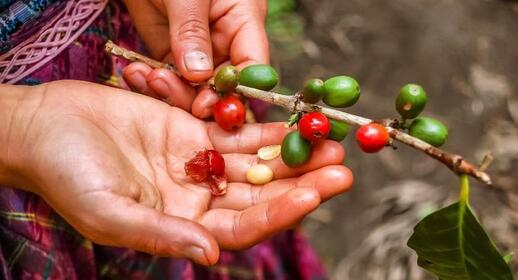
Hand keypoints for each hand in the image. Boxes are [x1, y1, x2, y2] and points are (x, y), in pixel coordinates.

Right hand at [2, 81, 351, 264]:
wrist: (48, 128)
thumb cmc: (67, 176)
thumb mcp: (109, 212)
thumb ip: (160, 234)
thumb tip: (210, 256)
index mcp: (182, 226)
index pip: (241, 226)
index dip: (276, 213)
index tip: (311, 196)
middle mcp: (198, 197)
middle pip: (261, 194)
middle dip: (301, 182)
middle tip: (340, 170)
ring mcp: (199, 163)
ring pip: (257, 162)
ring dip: (294, 154)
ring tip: (331, 144)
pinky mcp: (195, 131)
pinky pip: (238, 131)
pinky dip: (267, 128)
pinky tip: (295, 124)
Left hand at [122, 0, 268, 117]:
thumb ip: (192, 30)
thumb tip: (198, 74)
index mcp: (243, 20)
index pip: (253, 65)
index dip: (239, 90)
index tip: (212, 104)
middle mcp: (224, 40)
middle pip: (224, 84)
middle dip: (202, 97)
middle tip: (175, 95)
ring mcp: (197, 49)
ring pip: (195, 88)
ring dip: (173, 92)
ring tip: (149, 79)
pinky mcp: (170, 53)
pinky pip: (169, 79)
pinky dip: (155, 84)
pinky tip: (138, 76)